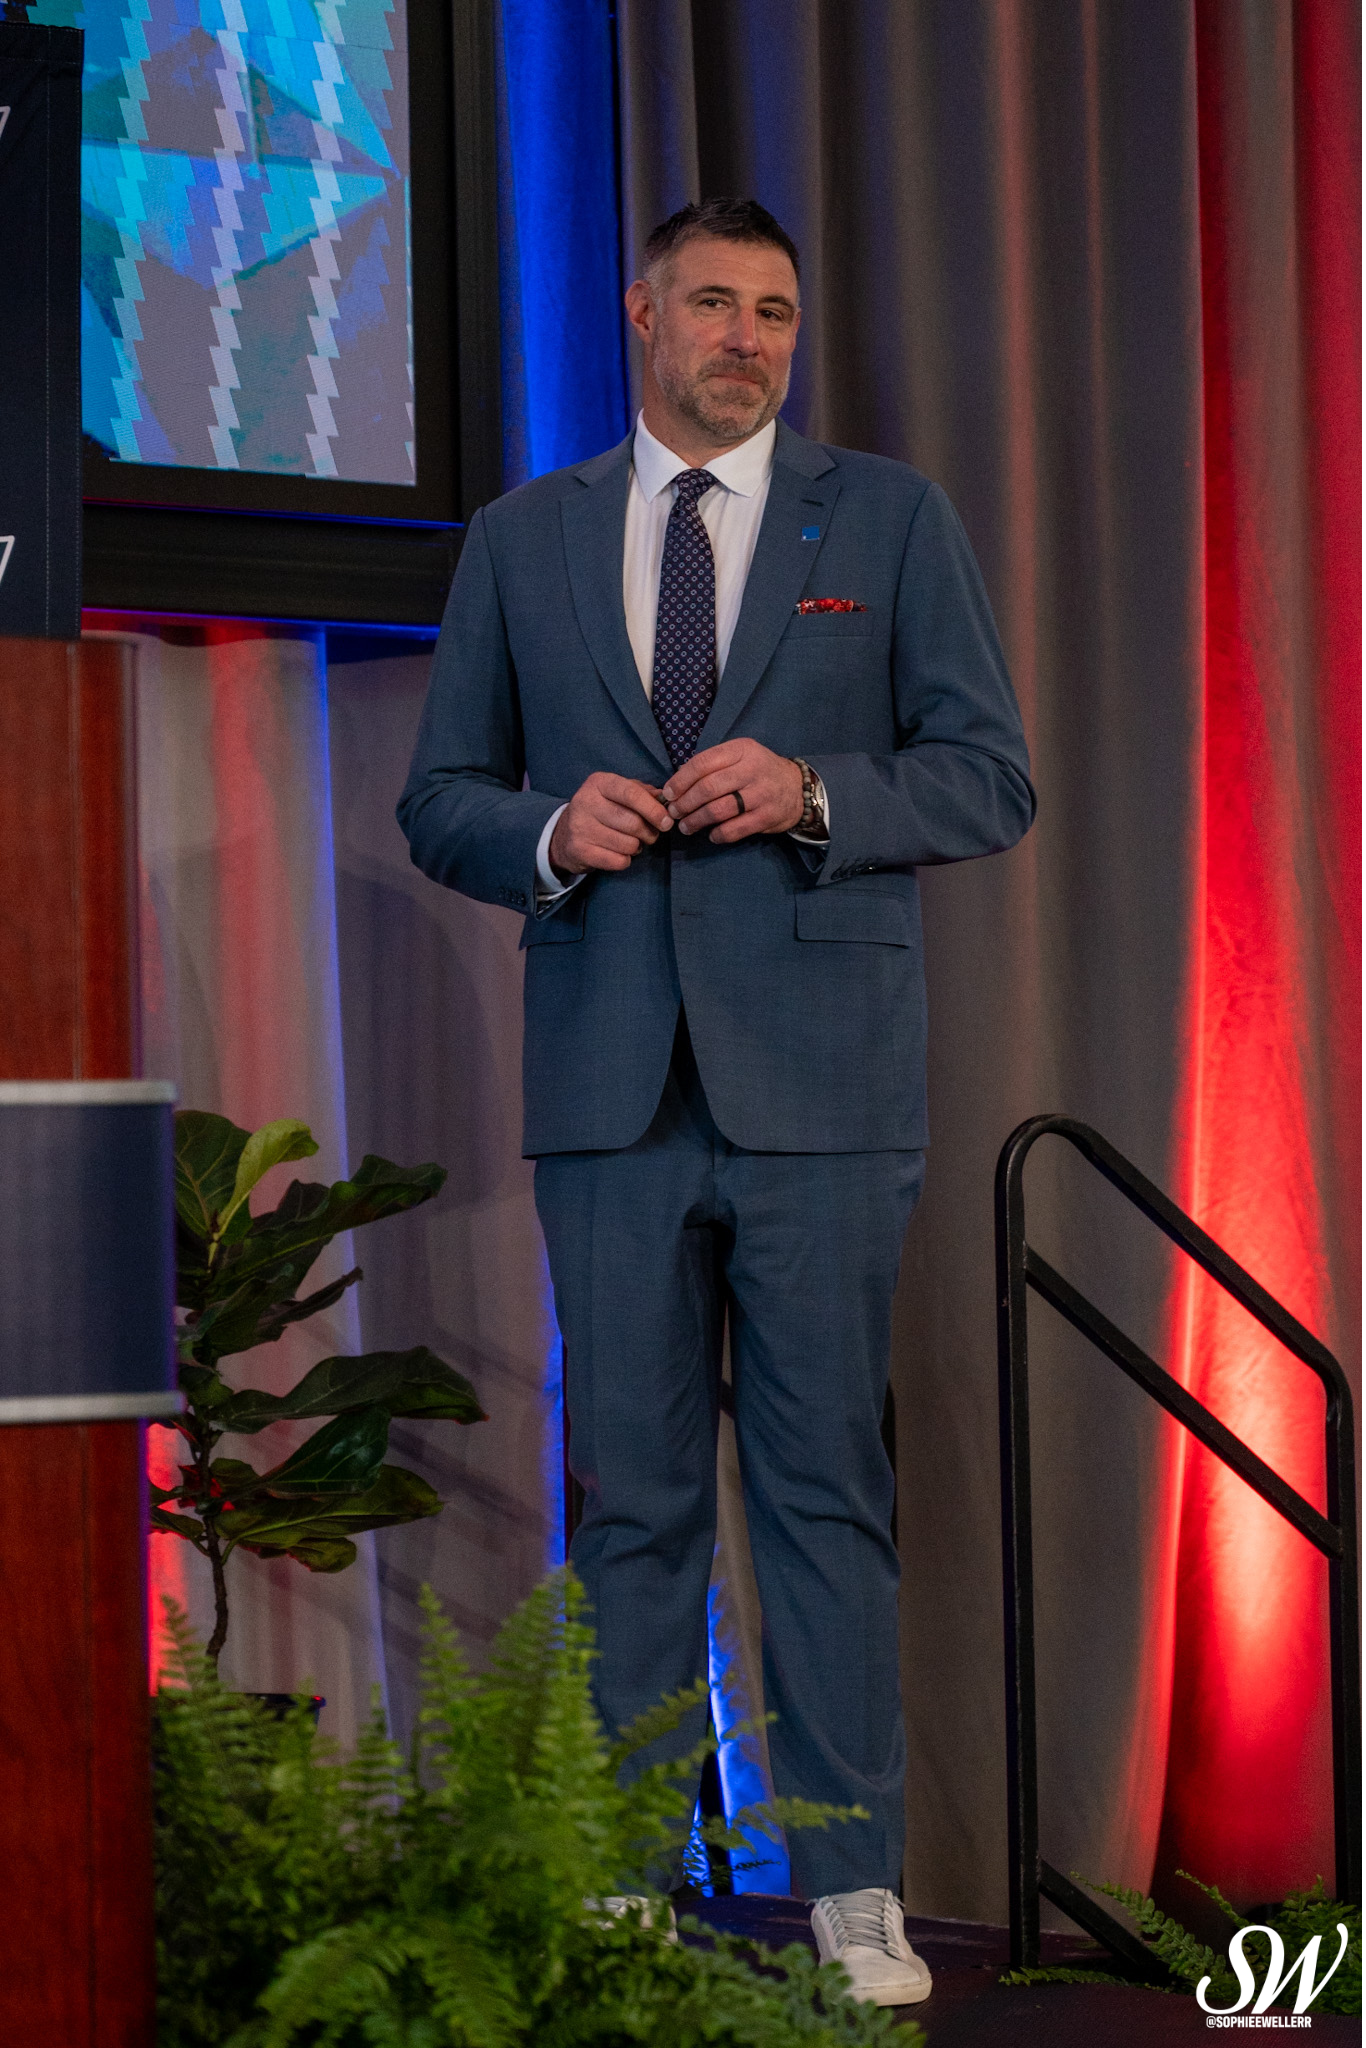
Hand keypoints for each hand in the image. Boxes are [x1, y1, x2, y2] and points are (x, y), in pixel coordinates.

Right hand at [548, 772, 672, 875]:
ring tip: (630, 843)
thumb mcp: (618, 794)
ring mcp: (580, 827)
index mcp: (599, 783)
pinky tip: (618, 853)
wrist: (564, 835)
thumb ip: (642, 793)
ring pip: (629, 844)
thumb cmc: (601, 811)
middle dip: (649, 833)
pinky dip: (625, 860)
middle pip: (633, 823)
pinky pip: (618, 861)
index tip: (667, 822)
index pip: (631, 794)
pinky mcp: (579, 850)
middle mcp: (586, 802)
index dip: (653, 809)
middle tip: (649, 835)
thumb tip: (664, 800)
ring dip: (637, 847)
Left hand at [662, 740, 803, 842]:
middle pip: (707, 788)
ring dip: (696, 821)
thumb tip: (676, 784)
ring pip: (718, 810)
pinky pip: (734, 830)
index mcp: (741, 750)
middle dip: (685, 803)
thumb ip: (713, 765)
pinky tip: (711, 835)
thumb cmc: (758, 771)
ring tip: (686, 827)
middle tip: (674, 813)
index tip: (668, 793)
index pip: (702, 763)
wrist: (797, 788)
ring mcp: (761, 794)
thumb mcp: (740, 756)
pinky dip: (718, 835)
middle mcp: (751, 770)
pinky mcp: (767, 817)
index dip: (680, 780)